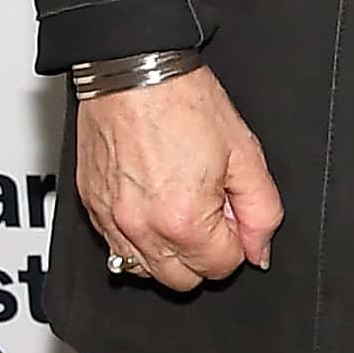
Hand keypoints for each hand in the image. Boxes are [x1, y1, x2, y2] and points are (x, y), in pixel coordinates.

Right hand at [75, 68, 282, 289]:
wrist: (135, 72)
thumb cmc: (186, 102)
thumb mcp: (246, 153)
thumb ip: (261, 209)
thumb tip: (260, 251)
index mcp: (183, 220)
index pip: (220, 267)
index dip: (238, 241)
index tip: (235, 212)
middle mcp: (140, 229)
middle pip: (181, 280)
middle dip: (205, 252)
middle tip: (213, 208)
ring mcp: (110, 222)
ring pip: (145, 271)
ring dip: (170, 251)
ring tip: (184, 205)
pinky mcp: (91, 209)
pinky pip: (116, 249)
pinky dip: (139, 240)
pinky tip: (156, 205)